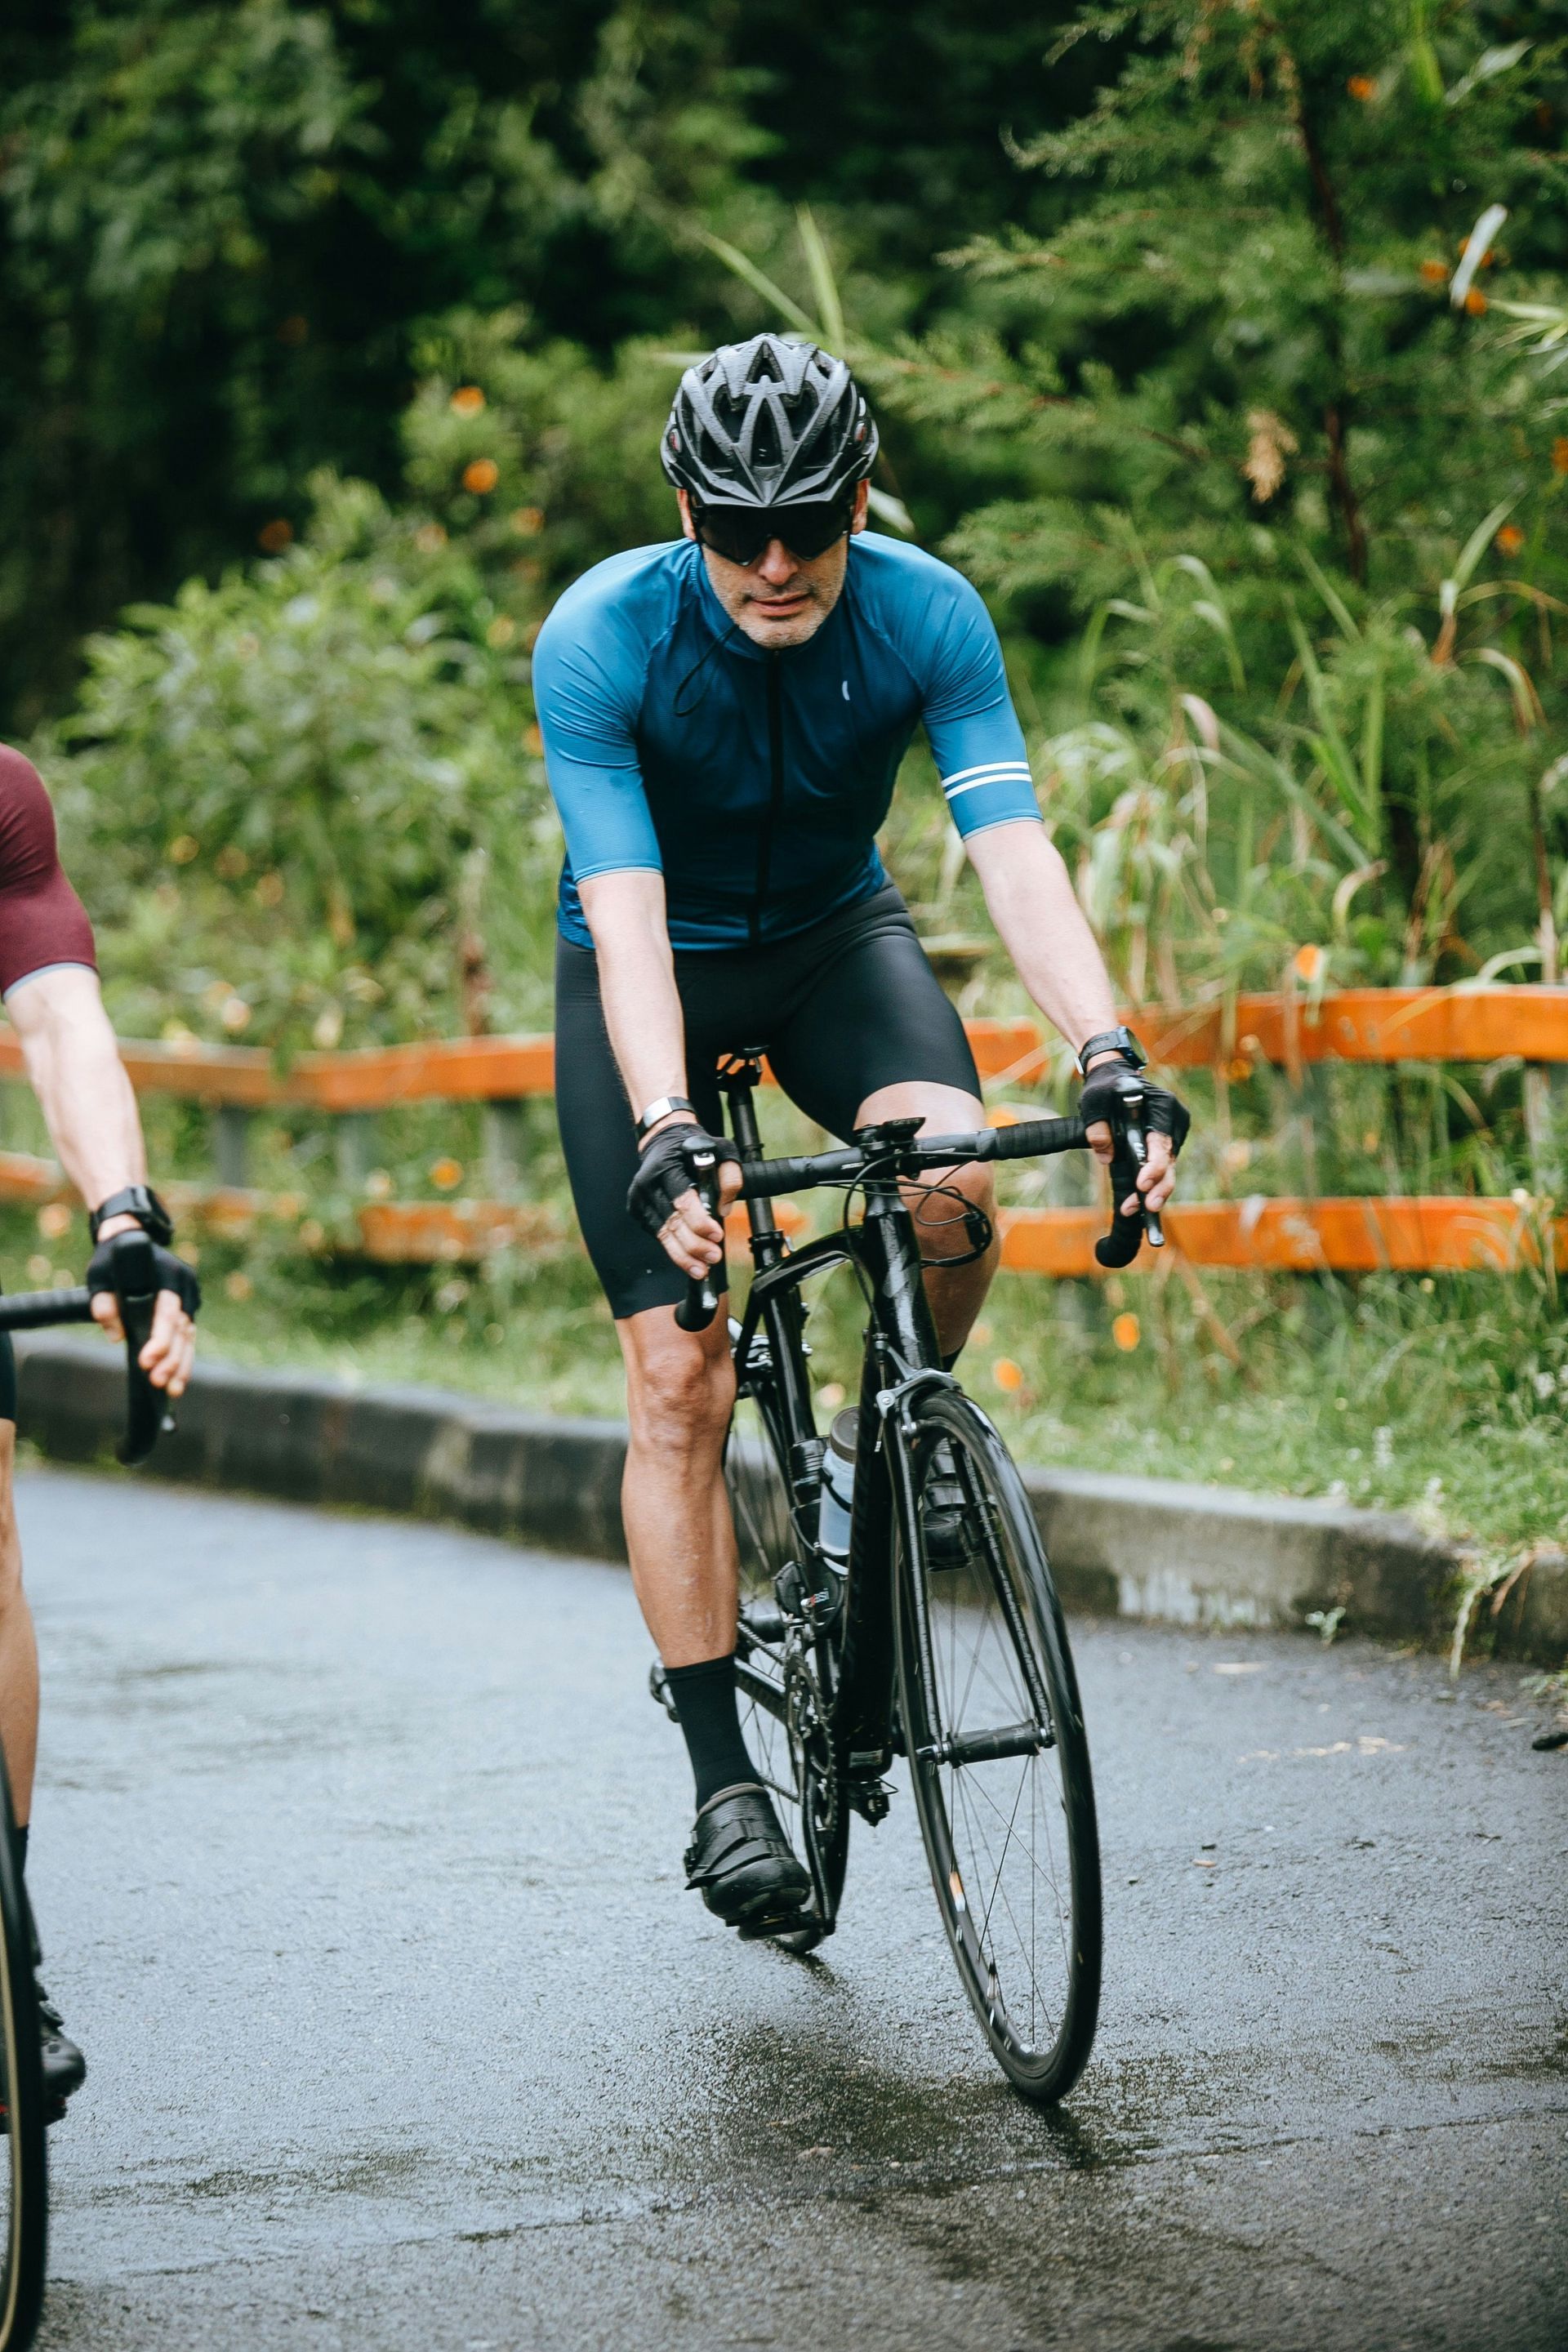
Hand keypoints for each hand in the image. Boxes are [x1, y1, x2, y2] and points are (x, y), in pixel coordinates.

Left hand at [87, 1225, 200, 1397]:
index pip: (167, 1312)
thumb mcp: (99, 1276)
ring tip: (173, 1390)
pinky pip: (187, 1335)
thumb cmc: (113, 1258)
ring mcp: (189, 1296)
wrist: (130, 1239)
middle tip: (158, 1383)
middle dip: (171, 1359)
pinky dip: (182, 1357)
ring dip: (181, 1364)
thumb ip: (104, 1303)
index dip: (159, 1339)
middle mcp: (184, 1286)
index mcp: (167, 1275)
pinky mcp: (186, 1307)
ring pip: (189, 1336)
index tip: (147, 1361)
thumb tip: (115, 1335)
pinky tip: (177, 1378)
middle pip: (182, 1329)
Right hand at [626, 1120, 740, 1277]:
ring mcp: (640, 1199)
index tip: (716, 1235)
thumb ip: (730, 1176)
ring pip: (662, 1234)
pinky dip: (674, 1250)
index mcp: (666, 1167)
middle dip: (694, 1245)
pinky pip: (658, 1235)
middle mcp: (648, 1184)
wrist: (662, 1141)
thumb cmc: (691, 1146)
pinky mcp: (638, 1211)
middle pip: (671, 1222)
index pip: (682, 1199)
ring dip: (683, 1255)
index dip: (699, 1221)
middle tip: (713, 1257)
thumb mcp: (721, 1149)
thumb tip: (724, 1209)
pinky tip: (689, 1260)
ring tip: (701, 1268)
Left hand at [1078, 1060, 1189, 1216]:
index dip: (1154, 1165)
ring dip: (1152, 1191)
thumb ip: (1097, 1126)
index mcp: (1163, 1106)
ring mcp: (1171, 1135)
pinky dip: (1149, 1186)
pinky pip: (1160, 1169)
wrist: (1114, 1078)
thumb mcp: (1094, 1100)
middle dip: (1159, 1187)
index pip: (1162, 1140)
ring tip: (1134, 1210)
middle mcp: (1174, 1122)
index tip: (1142, 1184)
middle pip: (1170, 1160)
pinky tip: (1135, 1204)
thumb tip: (1105, 1154)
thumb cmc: (1106, 1087)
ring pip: (1167, 1170)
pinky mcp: (1164, 1146)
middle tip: (1147, 1207)